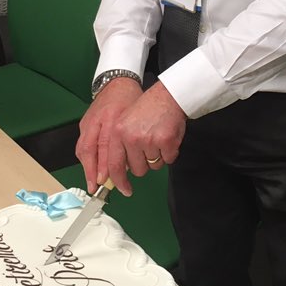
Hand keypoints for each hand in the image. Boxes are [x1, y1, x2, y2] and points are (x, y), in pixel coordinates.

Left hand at [77, 81, 186, 196]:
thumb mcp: (125, 122)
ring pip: (153, 166)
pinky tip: (168, 137)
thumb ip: (119, 145)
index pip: (114, 165)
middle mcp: (131, 137)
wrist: (168, 95)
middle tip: (148, 147)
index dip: (119, 182)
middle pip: (137, 170)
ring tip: (158, 138)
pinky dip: (170, 152)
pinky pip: (168, 159)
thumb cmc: (147, 109)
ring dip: (157, 157)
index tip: (124, 190)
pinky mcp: (166, 142)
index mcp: (117, 133)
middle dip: (144, 163)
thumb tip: (119, 172)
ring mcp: (149, 140)